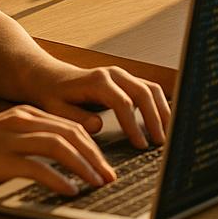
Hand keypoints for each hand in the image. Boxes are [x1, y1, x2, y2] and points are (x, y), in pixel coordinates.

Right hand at [0, 105, 114, 194]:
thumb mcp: (6, 138)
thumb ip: (31, 142)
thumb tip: (62, 159)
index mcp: (27, 115)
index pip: (71, 126)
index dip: (92, 146)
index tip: (105, 165)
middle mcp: (22, 121)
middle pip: (72, 134)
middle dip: (95, 156)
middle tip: (110, 177)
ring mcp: (11, 139)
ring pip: (60, 147)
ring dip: (83, 166)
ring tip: (97, 184)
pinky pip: (37, 167)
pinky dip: (58, 179)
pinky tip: (70, 191)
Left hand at [26, 63, 170, 147]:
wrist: (51, 78)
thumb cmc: (53, 96)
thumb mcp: (57, 110)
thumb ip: (77, 119)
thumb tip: (98, 127)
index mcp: (97, 81)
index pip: (123, 102)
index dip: (134, 124)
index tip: (140, 145)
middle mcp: (114, 74)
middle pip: (143, 92)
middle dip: (154, 118)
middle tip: (159, 142)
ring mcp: (122, 75)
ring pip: (151, 88)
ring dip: (161, 110)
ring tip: (166, 134)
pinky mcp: (127, 80)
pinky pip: (149, 89)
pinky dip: (159, 104)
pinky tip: (163, 122)